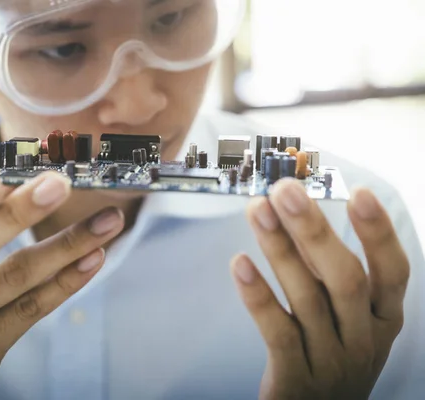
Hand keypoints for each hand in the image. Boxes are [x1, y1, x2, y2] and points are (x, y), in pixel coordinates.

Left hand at [230, 178, 409, 399]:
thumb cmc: (331, 355)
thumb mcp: (343, 317)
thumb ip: (324, 271)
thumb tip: (300, 216)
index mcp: (383, 319)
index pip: (393, 273)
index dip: (379, 233)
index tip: (359, 192)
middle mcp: (363, 339)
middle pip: (345, 278)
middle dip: (315, 230)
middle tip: (286, 191)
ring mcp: (331, 361)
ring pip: (308, 299)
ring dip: (280, 249)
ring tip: (257, 210)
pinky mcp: (295, 379)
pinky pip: (278, 332)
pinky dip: (259, 296)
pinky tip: (240, 264)